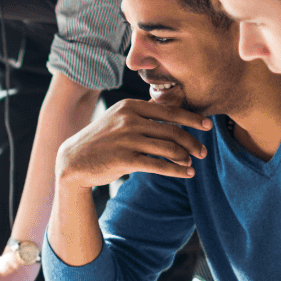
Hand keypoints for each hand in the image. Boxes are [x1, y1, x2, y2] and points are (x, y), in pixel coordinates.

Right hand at [56, 99, 211, 190]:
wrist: (74, 160)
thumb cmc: (102, 140)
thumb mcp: (119, 118)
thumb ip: (142, 113)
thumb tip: (170, 107)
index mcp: (131, 106)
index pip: (169, 111)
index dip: (191, 119)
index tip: (207, 126)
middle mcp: (130, 120)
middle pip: (172, 130)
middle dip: (192, 142)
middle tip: (203, 151)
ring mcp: (127, 139)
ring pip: (168, 148)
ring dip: (185, 158)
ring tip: (193, 164)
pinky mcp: (125, 160)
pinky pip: (158, 165)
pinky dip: (176, 170)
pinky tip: (186, 174)